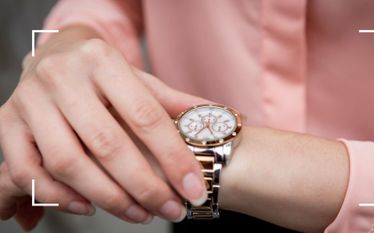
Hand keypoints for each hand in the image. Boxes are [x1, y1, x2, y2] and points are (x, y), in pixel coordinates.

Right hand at [0, 26, 208, 227]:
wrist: (54, 55)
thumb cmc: (103, 73)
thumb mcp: (139, 79)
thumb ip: (174, 102)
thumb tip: (222, 118)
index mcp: (103, 61)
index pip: (146, 116)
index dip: (174, 157)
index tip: (195, 189)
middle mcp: (63, 77)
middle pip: (108, 144)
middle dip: (145, 186)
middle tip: (171, 210)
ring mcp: (31, 101)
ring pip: (69, 162)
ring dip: (108, 197)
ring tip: (139, 213)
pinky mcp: (7, 123)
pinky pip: (29, 170)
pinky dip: (59, 195)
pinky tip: (89, 206)